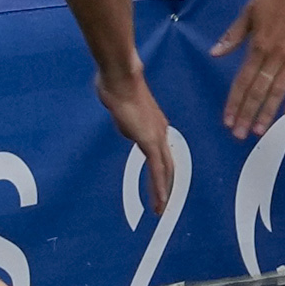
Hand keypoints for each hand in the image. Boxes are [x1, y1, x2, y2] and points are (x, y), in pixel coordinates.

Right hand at [108, 84, 191, 236]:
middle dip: (167, 185)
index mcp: (155, 122)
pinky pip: (157, 170)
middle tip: (165, 203)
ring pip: (165, 170)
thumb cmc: (116, 82)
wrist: (120, 76)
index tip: (161, 183)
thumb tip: (123, 121)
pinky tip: (160, 200)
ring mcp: (157, 135)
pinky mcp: (149, 140)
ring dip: (163, 191)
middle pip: (168, 164)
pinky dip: (159, 187)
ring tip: (161, 208)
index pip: (162, 152)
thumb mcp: (119, 102)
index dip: (163, 170)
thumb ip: (123, 114)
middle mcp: (160, 130)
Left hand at [212, 0, 284, 134]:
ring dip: (268, 112)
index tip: (227, 120)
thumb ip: (233, 36)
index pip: (242, 81)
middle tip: (239, 135)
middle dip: (247, 114)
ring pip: (280, 90)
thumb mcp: (250, 11)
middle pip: (259, 91)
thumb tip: (214, 54)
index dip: (234, 102)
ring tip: (259, 130)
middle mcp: (276, 54)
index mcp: (258, 45)